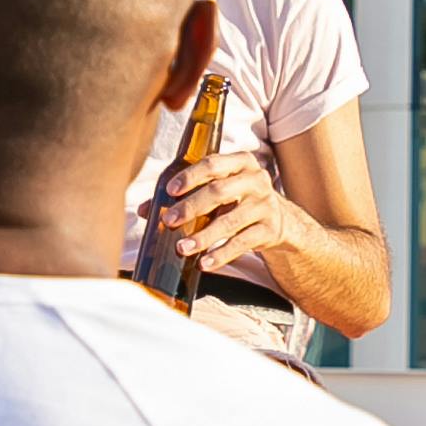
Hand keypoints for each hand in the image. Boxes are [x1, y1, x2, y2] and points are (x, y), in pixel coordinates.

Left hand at [160, 145, 286, 276]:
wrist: (279, 220)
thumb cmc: (237, 199)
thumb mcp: (219, 189)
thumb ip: (186, 194)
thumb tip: (146, 209)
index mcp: (241, 162)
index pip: (213, 163)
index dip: (190, 176)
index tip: (170, 190)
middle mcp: (256, 180)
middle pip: (219, 191)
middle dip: (191, 207)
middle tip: (169, 221)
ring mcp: (265, 205)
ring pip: (230, 221)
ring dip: (203, 237)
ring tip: (182, 248)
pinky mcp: (270, 230)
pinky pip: (242, 243)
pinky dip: (221, 255)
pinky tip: (204, 263)